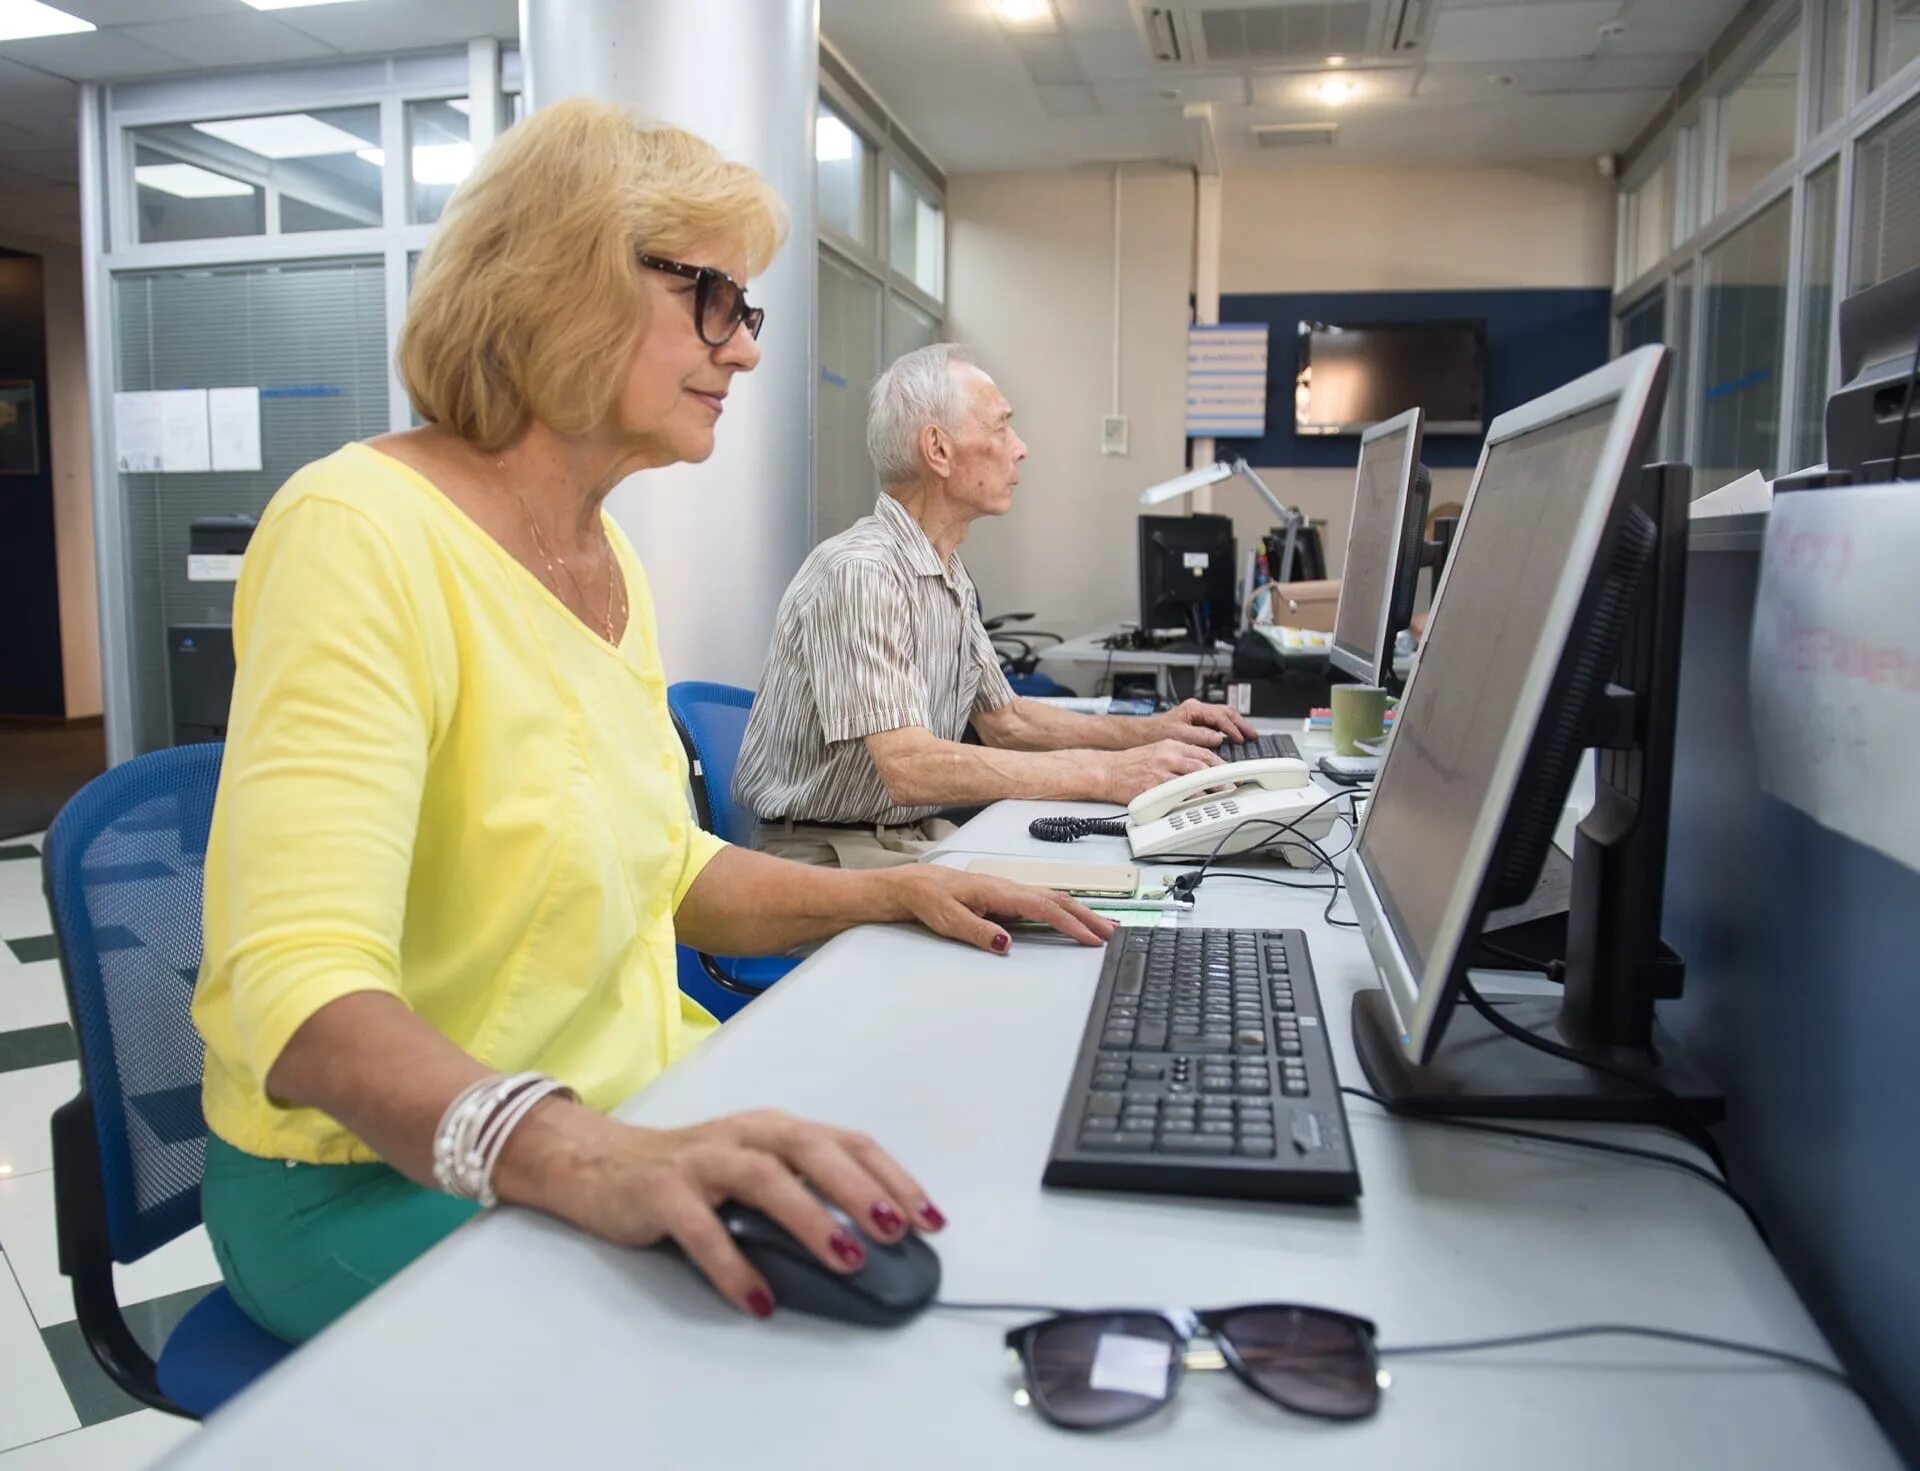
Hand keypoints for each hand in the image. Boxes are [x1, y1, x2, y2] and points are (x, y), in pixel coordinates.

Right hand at [523, 1107, 941, 1319]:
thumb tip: (868, 1241)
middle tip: (895, 1231)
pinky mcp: (662, 1191)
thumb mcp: (753, 1170)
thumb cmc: (692, 1173)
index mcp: (776, 1128)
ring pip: (764, 1177)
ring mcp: (702, 1160)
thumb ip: (802, 1192)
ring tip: (846, 1261)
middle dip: (860, 1189)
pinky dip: (734, 1265)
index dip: (892, 1177)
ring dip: (811, 1218)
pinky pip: (702, 1228)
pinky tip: (760, 1299)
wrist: (599, 1165)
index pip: (847, 1143)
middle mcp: (746, 1134)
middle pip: (813, 1150)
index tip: (930, 1219)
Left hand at [881, 865, 1114, 951]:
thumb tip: (1006, 942)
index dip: (1070, 924)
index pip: (1044, 907)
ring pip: (1052, 900)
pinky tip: (1071, 921)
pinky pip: (1042, 903)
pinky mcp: (1005, 899)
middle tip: (1112, 934)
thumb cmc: (927, 899)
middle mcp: (1008, 888)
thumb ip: (978, 931)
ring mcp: (1009, 892)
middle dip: (1087, 916)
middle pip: (1057, 900)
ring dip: (1079, 913)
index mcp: (999, 891)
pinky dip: (1063, 911)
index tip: (1090, 938)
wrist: (911, 886)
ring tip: (1102, 927)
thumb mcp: (948, 920)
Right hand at [1101, 738, 1220, 802]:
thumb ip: (1179, 757)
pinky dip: (1190, 799)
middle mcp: (1167, 756)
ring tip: (1221, 795)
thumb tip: (1203, 768)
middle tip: (1232, 786)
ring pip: (1192, 778)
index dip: (1221, 764)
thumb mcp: (1158, 751)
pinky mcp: (1152, 787)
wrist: (1106, 771)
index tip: (1232, 773)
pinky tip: (1199, 803)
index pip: (1203, 752)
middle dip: (1221, 777)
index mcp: (1170, 745)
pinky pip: (1176, 794)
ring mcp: (1159, 772)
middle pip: (1202, 764)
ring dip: (1210, 788)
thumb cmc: (1131, 764)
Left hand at [1150, 698, 1258, 748]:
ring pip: (1224, 716)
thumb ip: (1200, 736)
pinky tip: (1233, 737)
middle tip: (1253, 735)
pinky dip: (1228, 729)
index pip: (1220, 716)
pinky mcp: (1196, 722)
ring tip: (1247, 736)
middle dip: (1241, 724)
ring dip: (1236, 726)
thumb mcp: (1179, 735)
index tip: (1241, 740)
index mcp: (1194, 708)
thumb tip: (1219, 738)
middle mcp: (1197, 709)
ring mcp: (1197, 715)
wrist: (1142, 735)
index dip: (1233, 729)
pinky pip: (1218, 722)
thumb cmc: (1156, 733)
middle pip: (1226, 712)